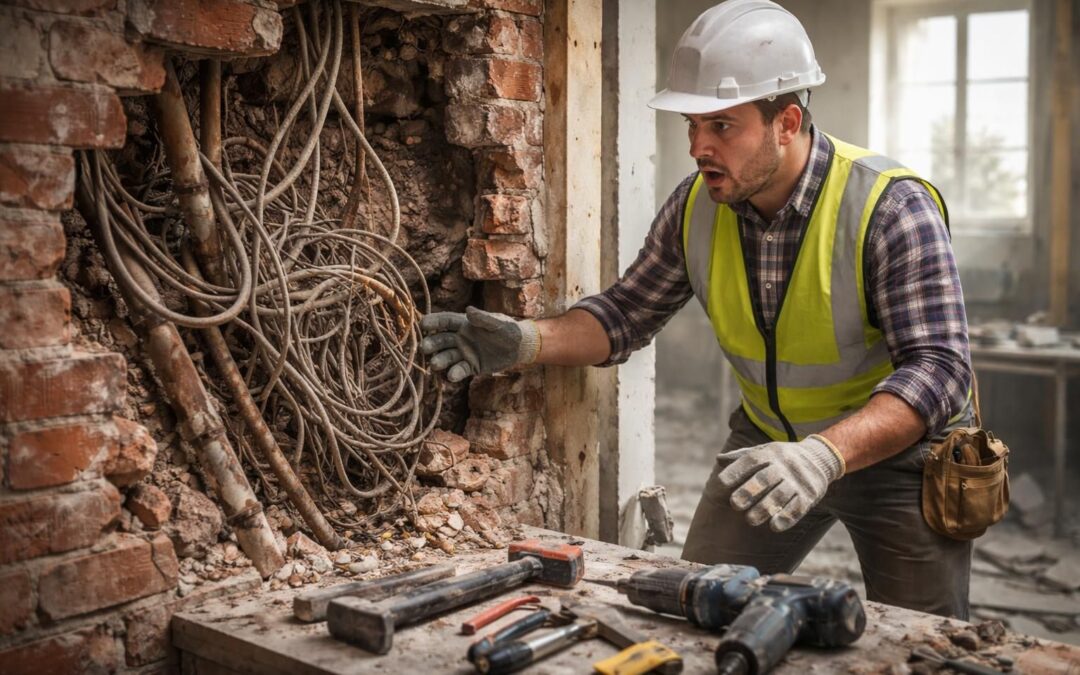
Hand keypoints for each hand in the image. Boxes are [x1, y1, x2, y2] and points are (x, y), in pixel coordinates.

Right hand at [420, 307, 540, 381]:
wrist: (519, 347)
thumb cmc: (508, 330)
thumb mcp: (498, 323)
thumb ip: (484, 318)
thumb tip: (468, 310)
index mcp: (464, 323)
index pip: (445, 321)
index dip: (433, 322)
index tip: (422, 324)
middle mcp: (460, 338)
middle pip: (441, 340)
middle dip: (432, 343)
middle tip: (423, 348)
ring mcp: (464, 353)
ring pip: (447, 356)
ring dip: (439, 360)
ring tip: (434, 364)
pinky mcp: (471, 366)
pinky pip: (460, 370)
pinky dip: (455, 373)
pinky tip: (451, 377)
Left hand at [718, 435, 845, 531]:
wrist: (820, 457)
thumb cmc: (782, 457)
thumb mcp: (765, 451)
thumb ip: (742, 456)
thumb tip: (719, 459)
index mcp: (769, 454)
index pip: (750, 461)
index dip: (736, 471)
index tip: (722, 483)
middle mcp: (783, 466)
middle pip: (764, 479)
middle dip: (749, 492)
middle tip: (734, 504)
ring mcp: (797, 481)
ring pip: (779, 496)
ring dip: (764, 509)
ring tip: (750, 520)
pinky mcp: (809, 495)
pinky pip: (797, 507)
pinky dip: (786, 517)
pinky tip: (774, 526)